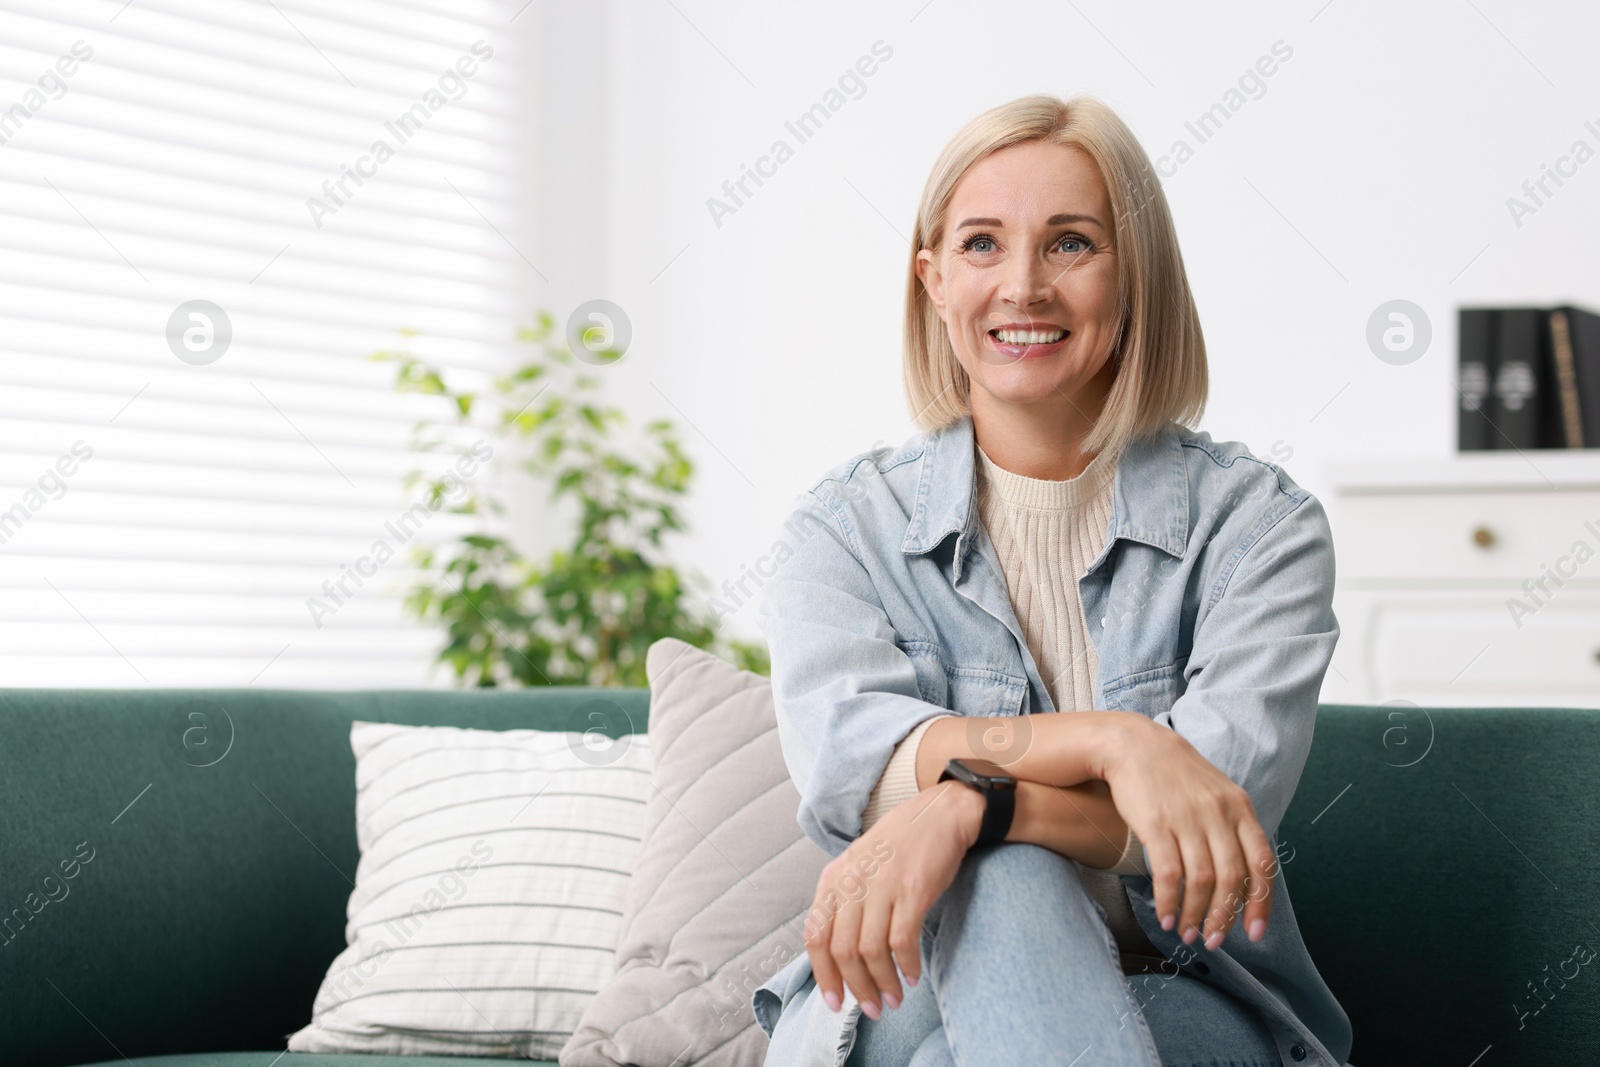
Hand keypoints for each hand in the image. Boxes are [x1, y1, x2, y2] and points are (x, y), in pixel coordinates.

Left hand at [803, 781, 982, 1018]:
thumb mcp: (859, 866)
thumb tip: (839, 956)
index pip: (815, 936)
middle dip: (855, 988)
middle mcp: (853, 881)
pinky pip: (902, 941)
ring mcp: (882, 885)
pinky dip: (905, 966)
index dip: (823, 975)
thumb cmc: (899, 845)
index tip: (835, 1002)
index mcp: (834, 878)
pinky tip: (911, 977)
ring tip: (893, 1000)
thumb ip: (845, 902)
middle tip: (871, 1009)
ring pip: (871, 951)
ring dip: (882, 984)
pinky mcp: (912, 890)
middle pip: (842, 950)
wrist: (940, 814)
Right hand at [1099, 715, 1276, 949]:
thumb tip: (1243, 878)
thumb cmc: (1174, 774)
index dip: (1260, 902)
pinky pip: (1169, 874)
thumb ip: (1232, 829)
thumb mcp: (1216, 793)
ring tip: (1187, 934)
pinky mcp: (1156, 823)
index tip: (1254, 933)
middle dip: (1225, 917)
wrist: (1132, 744)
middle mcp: (1218, 813)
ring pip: (1201, 881)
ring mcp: (1188, 818)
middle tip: (1215, 941)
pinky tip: (1165, 916)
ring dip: (1195, 915)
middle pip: (1232, 877)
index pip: (1262, 863)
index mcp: (1240, 807)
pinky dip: (1169, 902)